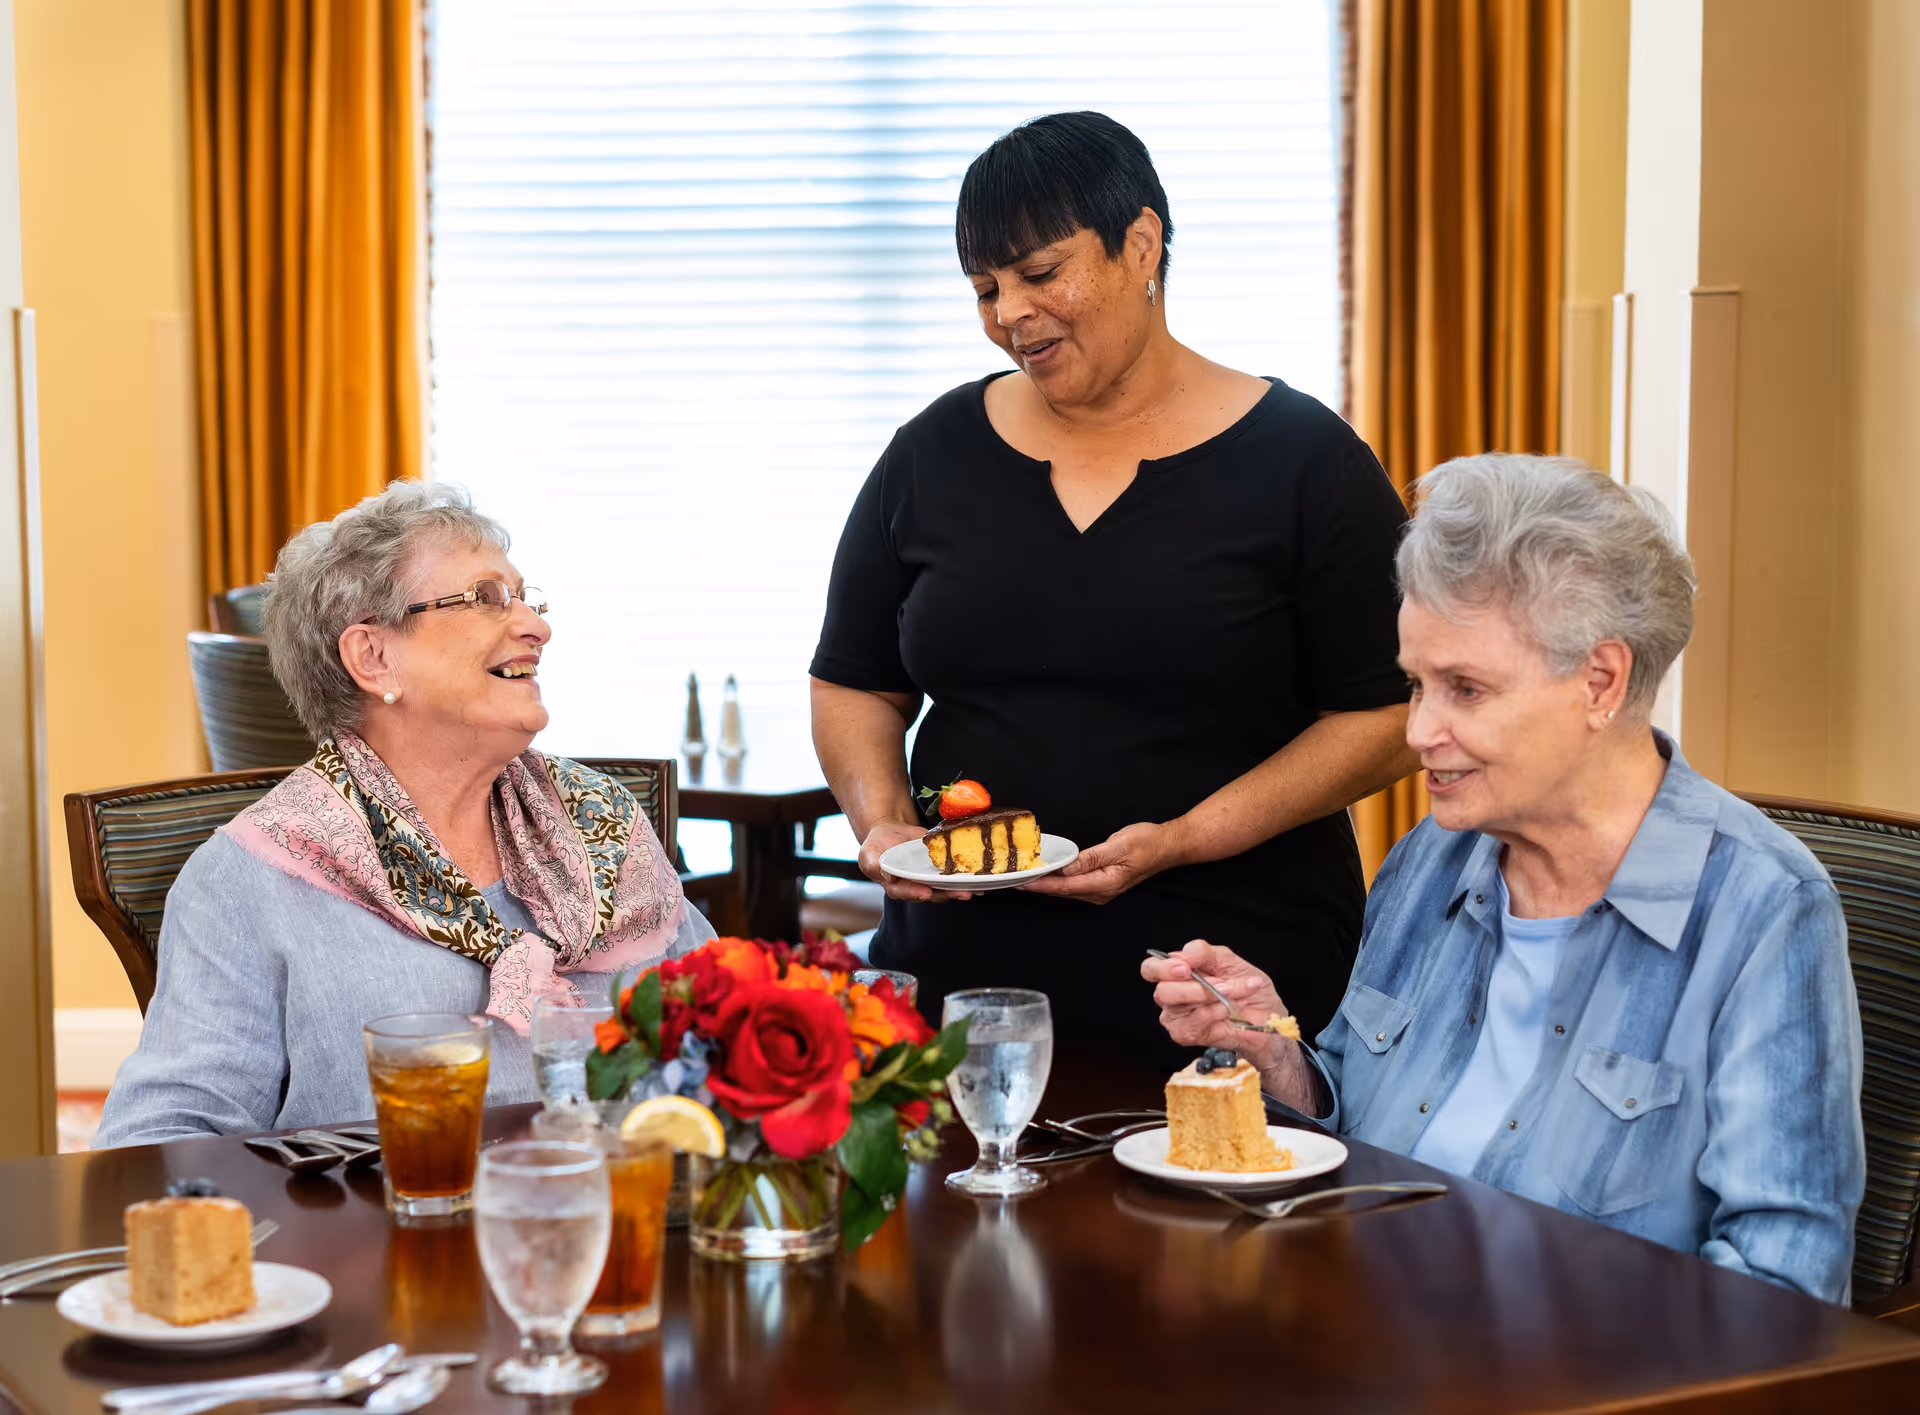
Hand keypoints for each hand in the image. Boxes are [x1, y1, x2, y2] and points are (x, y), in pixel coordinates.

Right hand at [858, 818, 972, 902]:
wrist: (890, 831)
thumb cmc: (877, 845)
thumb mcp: (868, 854)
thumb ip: (873, 866)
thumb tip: (886, 876)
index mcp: (896, 886)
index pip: (906, 892)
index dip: (916, 893)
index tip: (927, 892)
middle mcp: (915, 886)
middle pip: (932, 894)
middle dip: (947, 894)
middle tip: (961, 893)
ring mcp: (929, 879)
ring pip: (945, 888)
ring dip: (959, 890)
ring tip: (973, 889)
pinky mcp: (940, 870)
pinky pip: (953, 877)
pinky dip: (966, 880)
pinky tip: (980, 881)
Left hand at [1019, 820, 1185, 903]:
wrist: (1167, 846)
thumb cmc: (1147, 844)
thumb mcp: (1118, 846)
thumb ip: (1090, 858)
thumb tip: (1066, 868)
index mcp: (1104, 884)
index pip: (1065, 887)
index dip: (1041, 885)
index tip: (1022, 882)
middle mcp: (1101, 892)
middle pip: (1063, 891)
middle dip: (1039, 885)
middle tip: (1016, 877)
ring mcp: (1101, 890)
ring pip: (1067, 889)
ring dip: (1048, 883)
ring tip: (1026, 875)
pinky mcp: (1101, 883)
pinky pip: (1075, 884)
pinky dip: (1060, 879)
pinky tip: (1049, 872)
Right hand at [1140, 939, 1291, 1062]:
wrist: (1268, 1018)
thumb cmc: (1249, 989)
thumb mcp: (1231, 961)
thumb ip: (1203, 953)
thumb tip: (1182, 954)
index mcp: (1178, 971)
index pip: (1151, 968)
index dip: (1163, 968)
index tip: (1185, 968)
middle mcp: (1172, 993)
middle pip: (1162, 991)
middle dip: (1195, 987)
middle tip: (1220, 985)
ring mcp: (1176, 1016)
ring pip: (1178, 1007)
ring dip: (1211, 997)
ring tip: (1234, 995)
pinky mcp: (1185, 1034)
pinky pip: (1192, 1023)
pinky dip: (1214, 1014)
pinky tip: (1227, 1012)